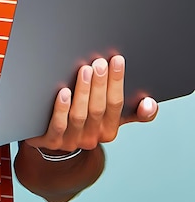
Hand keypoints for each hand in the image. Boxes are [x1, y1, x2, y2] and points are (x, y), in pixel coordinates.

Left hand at [25, 55, 157, 153]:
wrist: (52, 140)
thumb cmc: (83, 121)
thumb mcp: (107, 118)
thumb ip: (131, 111)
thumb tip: (150, 103)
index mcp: (108, 130)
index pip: (116, 104)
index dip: (117, 82)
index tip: (117, 59)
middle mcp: (92, 137)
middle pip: (98, 109)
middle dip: (100, 84)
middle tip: (99, 62)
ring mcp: (71, 141)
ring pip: (79, 116)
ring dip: (83, 92)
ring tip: (84, 70)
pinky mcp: (51, 141)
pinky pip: (58, 126)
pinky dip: (62, 109)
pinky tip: (63, 92)